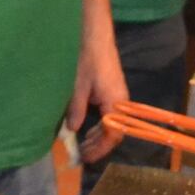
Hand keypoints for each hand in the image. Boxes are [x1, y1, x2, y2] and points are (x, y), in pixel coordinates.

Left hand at [66, 33, 127, 163]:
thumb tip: (72, 131)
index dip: (100, 149)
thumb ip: (76, 110)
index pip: (113, 135)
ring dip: (98, 136)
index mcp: (116, 103)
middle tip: (82, 155)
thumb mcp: (78, 87)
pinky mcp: (113, 91)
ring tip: (83, 145)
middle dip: (99, 145)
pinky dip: (99, 125)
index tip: (86, 158)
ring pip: (112, 124)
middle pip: (114, 132)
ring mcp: (118, 96)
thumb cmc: (87, 60)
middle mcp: (121, 102)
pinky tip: (87, 128)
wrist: (95, 36)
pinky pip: (110, 114)